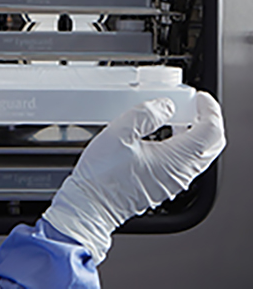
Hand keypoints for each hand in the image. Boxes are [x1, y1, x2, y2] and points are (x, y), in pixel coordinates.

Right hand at [42, 92, 225, 264]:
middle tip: (195, 106)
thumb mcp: (120, 132)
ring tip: (179, 118)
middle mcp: (181, 173)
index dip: (209, 109)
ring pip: (200, 155)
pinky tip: (165, 138)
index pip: (210, 131)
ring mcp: (174, 182)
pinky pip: (186, 164)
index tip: (199, 99)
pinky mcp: (164, 186)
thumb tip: (165, 106)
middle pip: (212, 145)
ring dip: (196, 134)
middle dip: (208, 121)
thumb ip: (146, 114)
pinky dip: (185, 147)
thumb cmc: (103, 175)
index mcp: (176, 158)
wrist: (91, 204)